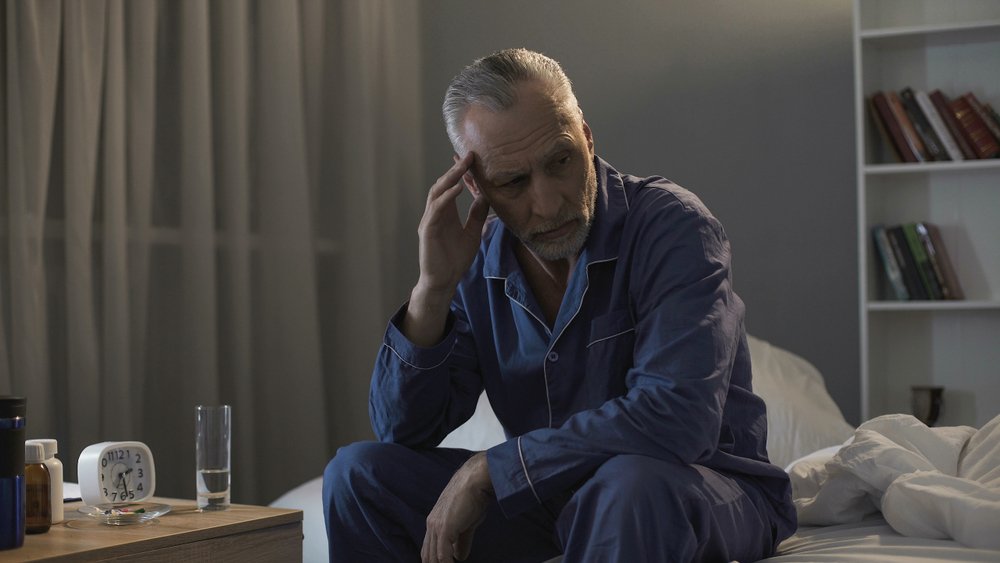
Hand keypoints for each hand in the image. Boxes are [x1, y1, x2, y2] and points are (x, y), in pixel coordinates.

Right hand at [416, 153, 489, 295]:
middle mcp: (435, 213)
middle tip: (469, 155)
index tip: (472, 158)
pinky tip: (458, 188)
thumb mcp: (472, 233)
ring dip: (450, 177)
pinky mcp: (427, 230)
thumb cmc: (455, 260)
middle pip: (443, 184)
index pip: (451, 186)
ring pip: (436, 192)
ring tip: (463, 165)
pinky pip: (436, 209)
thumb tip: (485, 197)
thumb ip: (477, 215)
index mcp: (445, 213)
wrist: (444, 281)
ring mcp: (429, 221)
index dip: (460, 172)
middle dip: (455, 169)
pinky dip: (447, 197)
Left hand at [421, 452, 493, 562]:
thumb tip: (459, 557)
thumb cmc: (473, 497)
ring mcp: (436, 527)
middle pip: (427, 555)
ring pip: (433, 557)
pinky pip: (442, 554)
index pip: (428, 549)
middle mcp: (431, 525)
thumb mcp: (467, 523)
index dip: (434, 561)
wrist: (475, 480)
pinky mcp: (445, 529)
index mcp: (434, 522)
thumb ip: (461, 540)